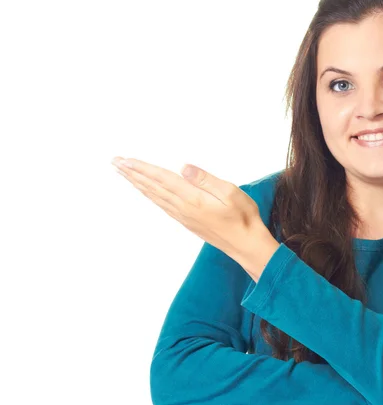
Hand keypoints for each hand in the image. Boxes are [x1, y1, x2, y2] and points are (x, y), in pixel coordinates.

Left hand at [111, 157, 263, 260]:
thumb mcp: (230, 193)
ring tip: (125, 174)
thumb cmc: (243, 217)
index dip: (143, 168)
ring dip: (138, 184)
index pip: (162, 179)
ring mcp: (183, 216)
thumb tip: (183, 167)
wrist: (246, 245)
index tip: (125, 160)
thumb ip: (205, 179)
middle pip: (152, 187)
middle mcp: (183, 208)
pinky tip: (147, 191)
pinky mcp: (187, 221)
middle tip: (115, 163)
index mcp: (192, 199)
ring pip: (154, 196)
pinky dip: (150, 195)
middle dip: (133, 174)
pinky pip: (162, 204)